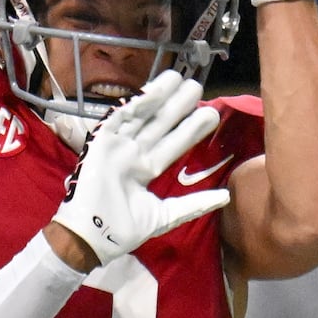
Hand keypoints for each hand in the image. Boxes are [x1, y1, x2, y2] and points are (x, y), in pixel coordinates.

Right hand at [51, 71, 227, 268]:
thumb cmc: (121, 229)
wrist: (91, 236)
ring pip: (143, 116)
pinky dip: (136, 104)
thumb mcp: (164, 215)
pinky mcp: (101, 141)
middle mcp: (133, 153)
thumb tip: (226, 197)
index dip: (191, 129)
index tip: (211, 115)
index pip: (172, 144)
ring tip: (180, 80)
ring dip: (160, 97)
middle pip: (159, 124)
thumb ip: (193, 204)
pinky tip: (155, 91)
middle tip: (197, 87)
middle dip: (178, 106)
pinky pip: (120, 117)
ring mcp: (117, 145)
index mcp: (146, 168)